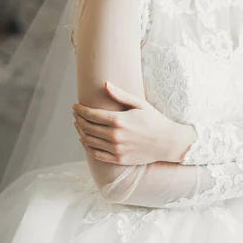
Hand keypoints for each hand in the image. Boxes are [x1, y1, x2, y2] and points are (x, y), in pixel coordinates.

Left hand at [73, 82, 194, 164]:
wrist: (167, 142)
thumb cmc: (154, 120)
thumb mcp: (139, 104)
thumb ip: (121, 95)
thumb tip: (106, 83)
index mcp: (119, 120)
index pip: (91, 115)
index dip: (80, 110)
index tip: (75, 106)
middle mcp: (115, 136)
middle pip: (87, 127)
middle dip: (78, 119)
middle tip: (75, 114)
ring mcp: (116, 149)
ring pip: (89, 141)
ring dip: (80, 132)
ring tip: (78, 125)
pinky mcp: (118, 159)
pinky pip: (96, 154)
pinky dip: (87, 147)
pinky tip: (85, 140)